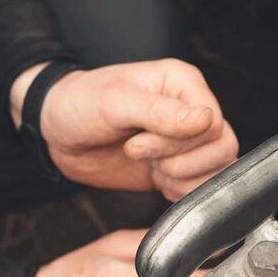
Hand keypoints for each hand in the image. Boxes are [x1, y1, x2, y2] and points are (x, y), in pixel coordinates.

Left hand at [11, 59, 238, 200]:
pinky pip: (201, 185)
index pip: (212, 121)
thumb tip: (205, 120)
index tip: (138, 143)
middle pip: (221, 147)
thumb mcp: (115, 103)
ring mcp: (187, 141)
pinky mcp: (177, 166)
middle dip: (180, 162)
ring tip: (149, 168)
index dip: (180, 142)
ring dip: (183, 179)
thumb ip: (160, 113)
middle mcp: (191, 109)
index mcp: (183, 83)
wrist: (56, 131)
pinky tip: (155, 180)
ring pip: (217, 169)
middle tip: (139, 154)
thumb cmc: (79, 104)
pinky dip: (181, 192)